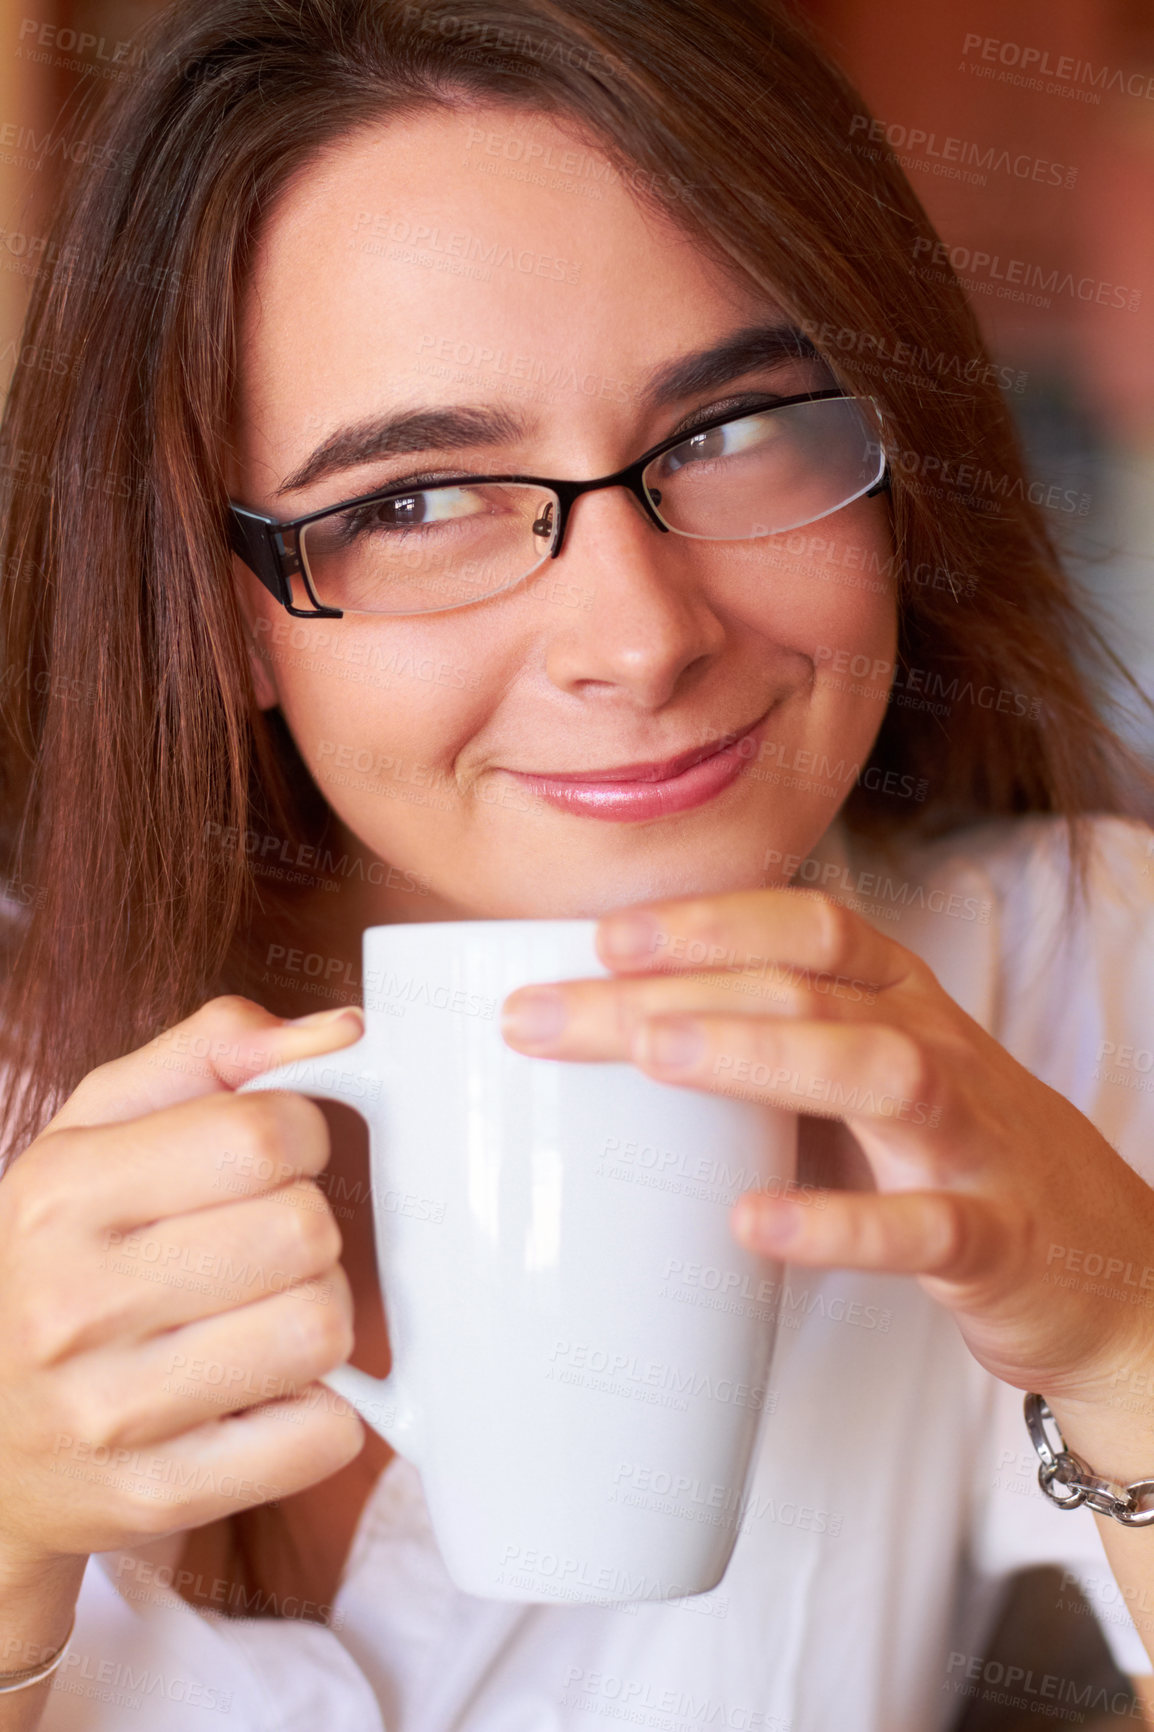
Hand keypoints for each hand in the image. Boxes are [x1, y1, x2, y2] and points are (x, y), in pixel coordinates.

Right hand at [0, 997, 365, 1571]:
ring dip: (316, 1315)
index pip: (261, 1135)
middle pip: (303, 1230)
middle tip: (261, 1245)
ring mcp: (114, 1414)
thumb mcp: (98, 1131)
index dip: (300, 1134)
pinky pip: (321, 1434)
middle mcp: (75, 1304)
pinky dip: (318, 1409)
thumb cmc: (59, 1258)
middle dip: (307, 1226)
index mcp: (63, 1194)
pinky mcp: (159, 1495)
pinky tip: (261, 1392)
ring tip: (258, 1315)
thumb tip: (340, 1031)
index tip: (276, 1156)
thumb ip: (212, 1053)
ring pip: (322, 1329)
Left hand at [500, 888, 1153, 1407]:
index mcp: (900, 1003)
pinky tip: (755, 1222)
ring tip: (654, 1056)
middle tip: (549, 1012)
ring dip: (758, 1054)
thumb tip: (615, 1033)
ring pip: (874, 1071)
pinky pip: (925, 1227)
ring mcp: (972, 1141)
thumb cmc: (958, 1159)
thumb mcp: (873, 1078)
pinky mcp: (997, 1241)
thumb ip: (776, 1047)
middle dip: (671, 989)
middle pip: (802, 990)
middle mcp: (936, 1050)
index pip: (806, 927)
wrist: (1113, 1272)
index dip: (707, 921)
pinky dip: (840, 1223)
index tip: (600, 937)